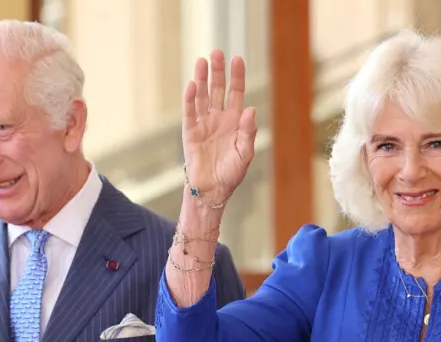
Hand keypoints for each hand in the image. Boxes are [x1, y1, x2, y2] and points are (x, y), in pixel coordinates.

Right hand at [181, 50, 257, 206]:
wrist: (212, 191)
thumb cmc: (231, 174)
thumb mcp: (245, 154)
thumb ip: (248, 132)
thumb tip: (251, 109)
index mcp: (234, 122)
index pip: (236, 93)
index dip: (236, 76)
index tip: (237, 59)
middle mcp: (218, 119)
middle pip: (217, 89)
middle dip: (218, 71)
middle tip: (217, 52)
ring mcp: (203, 124)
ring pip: (202, 96)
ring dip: (202, 79)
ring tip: (202, 61)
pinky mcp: (190, 133)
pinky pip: (189, 113)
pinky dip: (190, 99)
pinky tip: (191, 85)